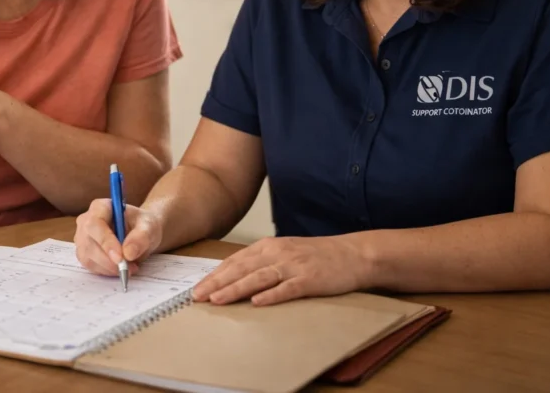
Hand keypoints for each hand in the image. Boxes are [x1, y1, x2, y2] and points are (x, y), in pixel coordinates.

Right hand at [74, 199, 162, 275]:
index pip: (95, 223)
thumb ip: (141, 237)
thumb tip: (128, 253)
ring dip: (109, 268)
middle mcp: (86, 221)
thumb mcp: (149, 227)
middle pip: (88, 243)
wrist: (140, 233)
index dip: (105, 241)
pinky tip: (120, 268)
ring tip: (130, 267)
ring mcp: (82, 237)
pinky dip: (106, 271)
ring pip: (88, 257)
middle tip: (130, 268)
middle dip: (109, 260)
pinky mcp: (84, 253)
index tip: (121, 257)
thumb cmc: (143, 225)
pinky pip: (90, 266)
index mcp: (100, 207)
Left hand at [191, 235, 372, 306]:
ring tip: (218, 300)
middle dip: (217, 283)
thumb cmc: (316, 256)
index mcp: (269, 246)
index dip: (215, 275)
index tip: (197, 288)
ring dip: (236, 289)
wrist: (352, 254)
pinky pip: (287, 288)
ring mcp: (293, 266)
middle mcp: (278, 253)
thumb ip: (261, 261)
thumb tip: (233, 276)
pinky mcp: (309, 279)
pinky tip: (257, 302)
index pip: (235, 261)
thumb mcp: (284, 252)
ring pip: (259, 278)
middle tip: (198, 296)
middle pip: (241, 269)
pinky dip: (271, 295)